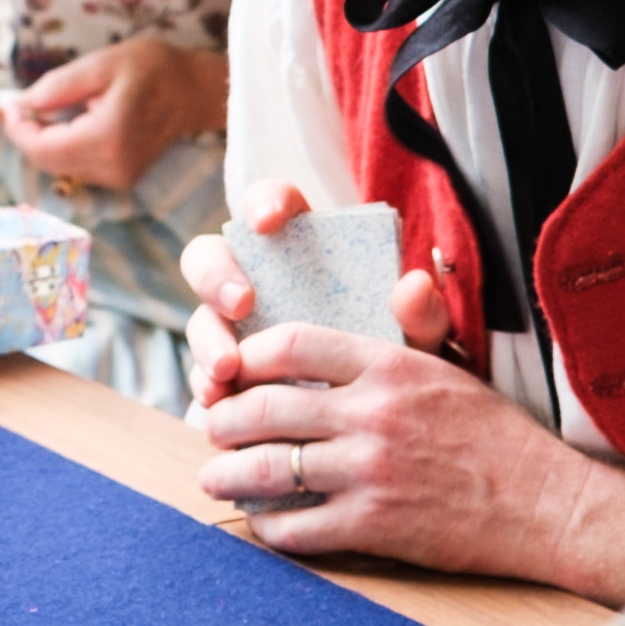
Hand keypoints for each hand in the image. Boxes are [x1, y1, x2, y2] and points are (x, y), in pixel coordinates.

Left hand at [0, 36, 223, 191]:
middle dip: (28, 135)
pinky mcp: (122, 179)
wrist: (193, 90)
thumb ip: (58, 86)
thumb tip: (21, 104)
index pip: (43, 149)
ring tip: (55, 109)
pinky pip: (76, 168)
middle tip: (26, 104)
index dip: (18, 129)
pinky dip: (64, 147)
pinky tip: (73, 122)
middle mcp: (114, 166)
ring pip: (59, 167)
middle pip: (47, 162)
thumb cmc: (151, 68)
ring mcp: (120, 177)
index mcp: (109, 136)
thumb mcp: (101, 63)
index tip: (12, 104)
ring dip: (46, 141)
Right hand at [183, 185, 475, 408]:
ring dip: (207, 341)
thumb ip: (422, 313)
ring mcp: (235, 327)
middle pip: (212, 256)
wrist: (392, 423)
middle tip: (240, 304)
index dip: (264, 202)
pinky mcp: (228, 368)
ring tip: (227, 371)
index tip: (267, 222)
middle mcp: (259, 280)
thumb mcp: (419, 338)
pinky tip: (220, 400)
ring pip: (202, 318)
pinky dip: (207, 384)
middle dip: (216, 275)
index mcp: (306, 250)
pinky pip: (204, 370)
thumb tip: (415, 284)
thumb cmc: (402, 360)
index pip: (275, 204)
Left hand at [187, 228, 624, 591]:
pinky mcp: (374, 526)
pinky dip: (268, 525)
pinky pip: (296, 527)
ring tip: (215, 476)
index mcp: (390, 365)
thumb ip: (417, 328)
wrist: (547, 507)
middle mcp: (373, 414)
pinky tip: (262, 521)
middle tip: (212, 428)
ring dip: (228, 474)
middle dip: (223, 420)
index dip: (248, 355)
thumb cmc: (497, 435)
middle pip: (265, 407)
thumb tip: (407, 279)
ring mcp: (370, 472)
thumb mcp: (456, 367)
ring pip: (269, 469)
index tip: (235, 368)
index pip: (292, 344)